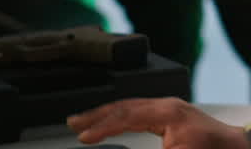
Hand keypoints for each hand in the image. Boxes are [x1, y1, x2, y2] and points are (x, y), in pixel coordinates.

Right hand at [68, 97, 249, 148]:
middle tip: (73, 122)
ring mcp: (173, 109)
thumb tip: (119, 147)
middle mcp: (168, 106)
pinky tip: (116, 121)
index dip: (101, 127)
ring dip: (109, 114)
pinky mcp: (176, 116)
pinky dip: (124, 116)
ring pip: (133, 106)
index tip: (82, 137)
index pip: (125, 115)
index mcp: (167, 113)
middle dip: (98, 115)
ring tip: (87, 121)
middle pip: (126, 106)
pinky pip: (142, 111)